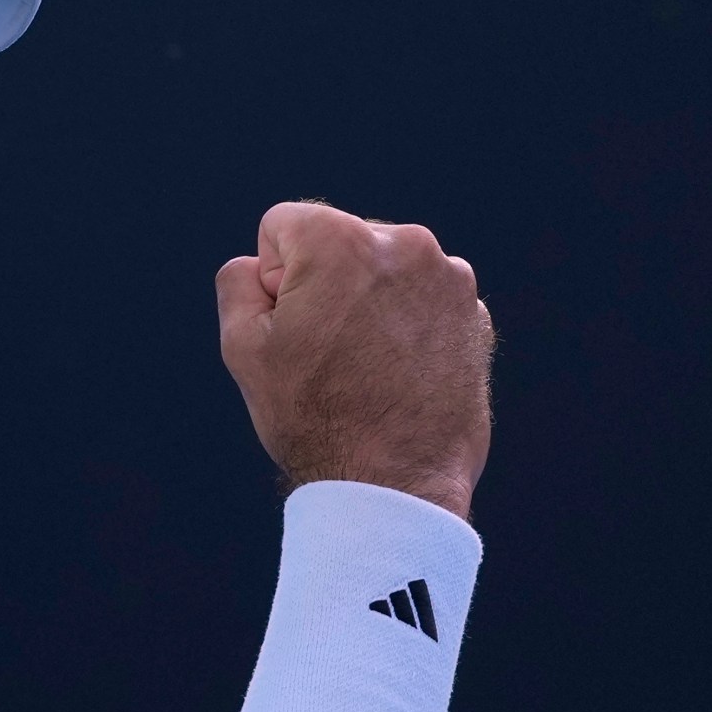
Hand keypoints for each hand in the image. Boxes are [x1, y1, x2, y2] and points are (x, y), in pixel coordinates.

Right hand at [215, 201, 493, 518]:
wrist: (396, 484)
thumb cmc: (316, 419)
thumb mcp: (243, 348)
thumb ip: (237, 283)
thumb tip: (256, 267)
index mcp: (342, 241)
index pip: (283, 227)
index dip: (272, 280)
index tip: (291, 329)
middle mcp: (404, 244)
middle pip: (339, 244)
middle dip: (326, 286)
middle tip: (326, 355)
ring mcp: (448, 279)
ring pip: (383, 273)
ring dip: (368, 305)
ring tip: (364, 369)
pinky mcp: (474, 315)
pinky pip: (422, 302)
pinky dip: (407, 328)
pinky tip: (397, 377)